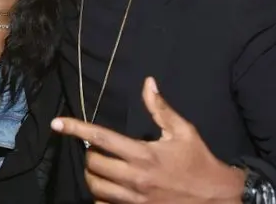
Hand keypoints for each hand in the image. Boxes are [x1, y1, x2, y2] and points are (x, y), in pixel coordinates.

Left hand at [51, 77, 243, 203]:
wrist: (218, 198)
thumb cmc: (199, 162)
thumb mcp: (183, 132)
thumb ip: (160, 109)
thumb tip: (148, 83)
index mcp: (143, 154)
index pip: (101, 138)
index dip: (76, 128)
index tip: (58, 123)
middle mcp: (135, 178)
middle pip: (92, 165)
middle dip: (89, 154)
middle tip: (97, 150)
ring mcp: (134, 200)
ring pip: (95, 188)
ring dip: (92, 176)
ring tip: (100, 168)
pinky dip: (100, 197)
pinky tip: (109, 189)